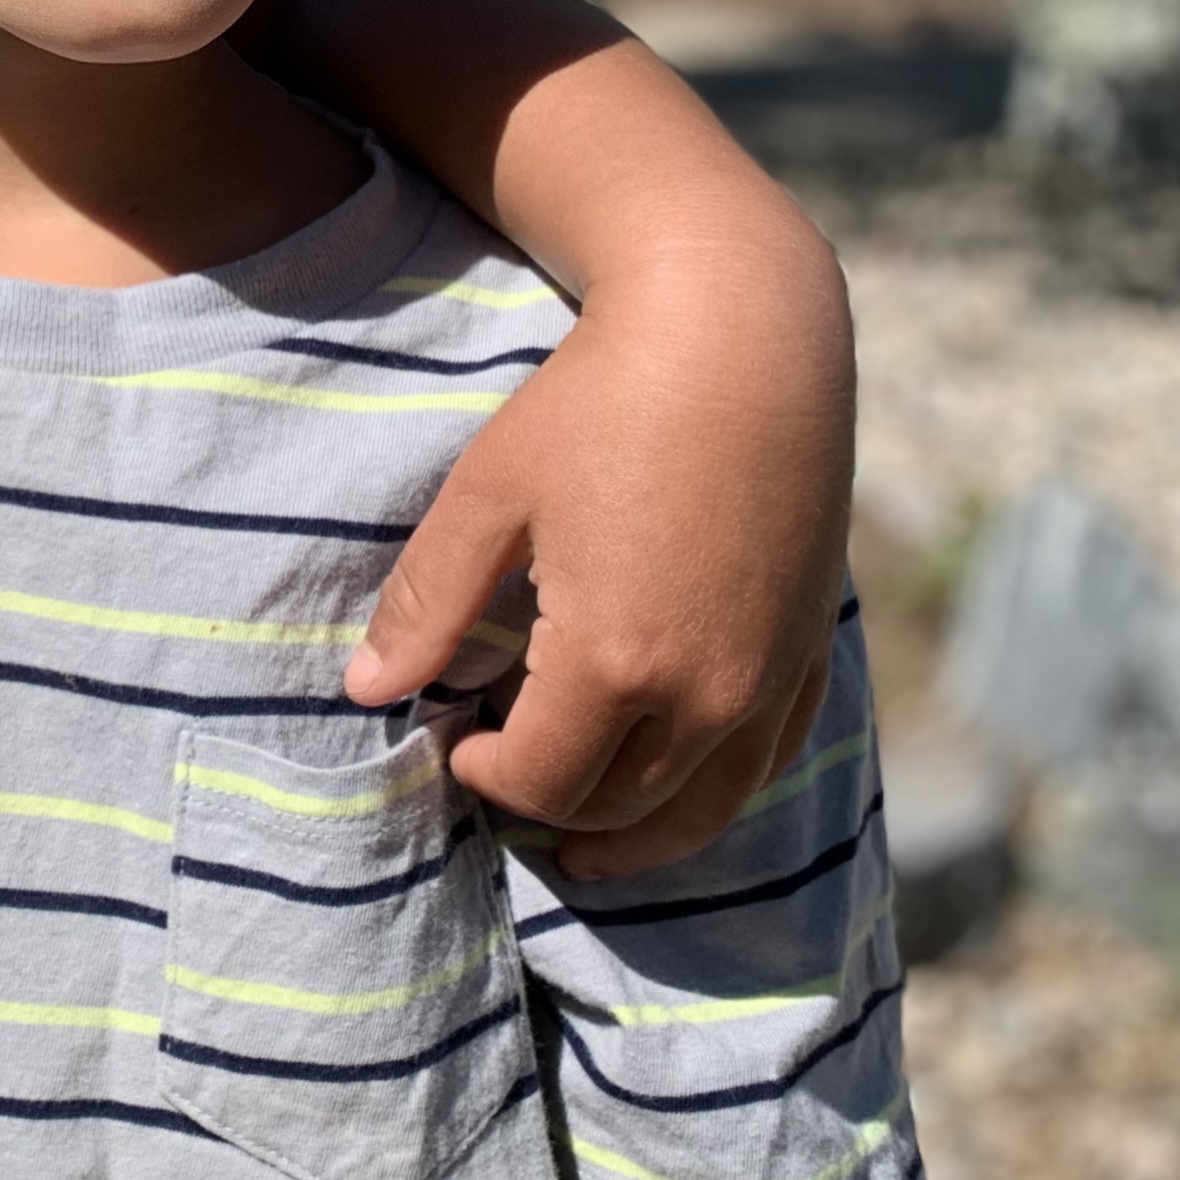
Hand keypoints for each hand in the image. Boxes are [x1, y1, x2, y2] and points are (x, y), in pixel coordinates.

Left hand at [344, 237, 852, 879]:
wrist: (741, 331)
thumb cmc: (599, 400)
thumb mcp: (488, 496)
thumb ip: (428, 603)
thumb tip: (367, 691)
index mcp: (617, 660)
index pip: (541, 781)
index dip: (486, 778)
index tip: (455, 742)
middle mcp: (710, 690)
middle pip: (618, 803)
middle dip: (550, 807)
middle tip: (502, 778)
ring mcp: (772, 675)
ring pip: (703, 808)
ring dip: (635, 834)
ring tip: (580, 848)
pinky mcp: (813, 646)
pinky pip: (766, 760)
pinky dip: (710, 791)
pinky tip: (672, 785)